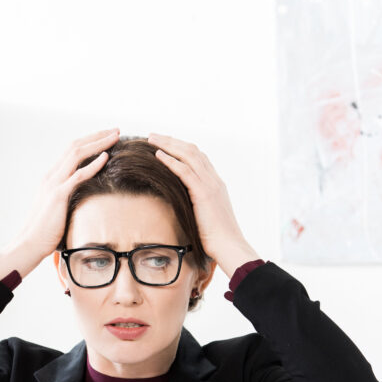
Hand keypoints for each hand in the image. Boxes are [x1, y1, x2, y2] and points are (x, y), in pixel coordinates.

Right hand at [0, 129, 119, 279]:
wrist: (29, 244)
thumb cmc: (45, 231)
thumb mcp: (58, 209)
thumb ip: (69, 199)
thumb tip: (86, 199)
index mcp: (51, 177)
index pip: (72, 151)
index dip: (90, 141)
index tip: (108, 137)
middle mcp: (51, 175)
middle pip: (75, 146)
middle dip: (97, 136)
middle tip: (116, 130)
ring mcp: (53, 184)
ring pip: (77, 154)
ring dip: (98, 143)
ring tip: (115, 137)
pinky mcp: (57, 195)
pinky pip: (77, 175)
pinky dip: (93, 164)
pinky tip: (106, 157)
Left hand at [148, 133, 259, 275]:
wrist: (229, 246)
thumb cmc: (217, 239)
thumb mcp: (205, 217)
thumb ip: (196, 206)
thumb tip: (181, 206)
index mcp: (215, 184)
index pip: (198, 158)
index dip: (180, 148)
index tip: (165, 144)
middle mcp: (214, 180)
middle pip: (192, 151)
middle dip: (171, 141)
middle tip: (153, 136)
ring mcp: (210, 185)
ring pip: (188, 156)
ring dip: (168, 145)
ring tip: (152, 139)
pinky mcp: (204, 193)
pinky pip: (185, 171)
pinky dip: (171, 161)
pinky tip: (158, 155)